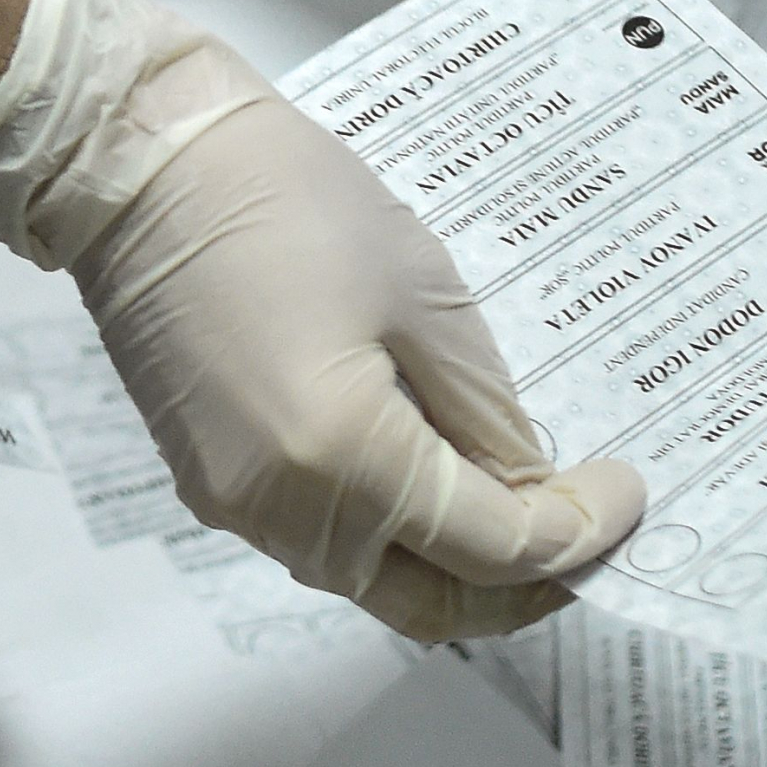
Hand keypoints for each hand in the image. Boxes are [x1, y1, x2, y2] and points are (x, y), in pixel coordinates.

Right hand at [0, 0, 644, 639]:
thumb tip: (529, 486)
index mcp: (345, 460)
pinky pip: (322, 538)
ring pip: (374, 580)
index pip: (493, 548)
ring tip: (523, 501)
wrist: (141, 164)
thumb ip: (484, 412)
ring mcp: (238, 505)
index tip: (625, 494)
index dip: (577, 535)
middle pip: (431, 602)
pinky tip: (438, 473)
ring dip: (455, 560)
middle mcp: (285, 510)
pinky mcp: (213, 481)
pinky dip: (391, 527)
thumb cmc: (282, 199)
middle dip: (521, 586)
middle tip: (585, 534)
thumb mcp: (425, 295)